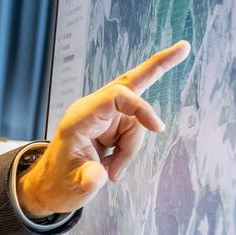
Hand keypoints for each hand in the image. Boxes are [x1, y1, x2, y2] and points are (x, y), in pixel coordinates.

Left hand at [16, 41, 188, 218]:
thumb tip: (100, 177)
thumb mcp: (72, 186)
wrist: (51, 186)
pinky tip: (111, 164)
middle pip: (130, 83)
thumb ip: (87, 179)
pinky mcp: (110, 124)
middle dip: (157, 66)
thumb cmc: (58, 182)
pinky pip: (133, 133)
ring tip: (111, 170)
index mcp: (79, 119)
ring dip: (130, 149)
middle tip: (184, 47)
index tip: (157, 128)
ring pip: (136, 123)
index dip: (140, 108)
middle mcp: (92, 111)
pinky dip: (128, 151)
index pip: (116, 96)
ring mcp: (103, 116)